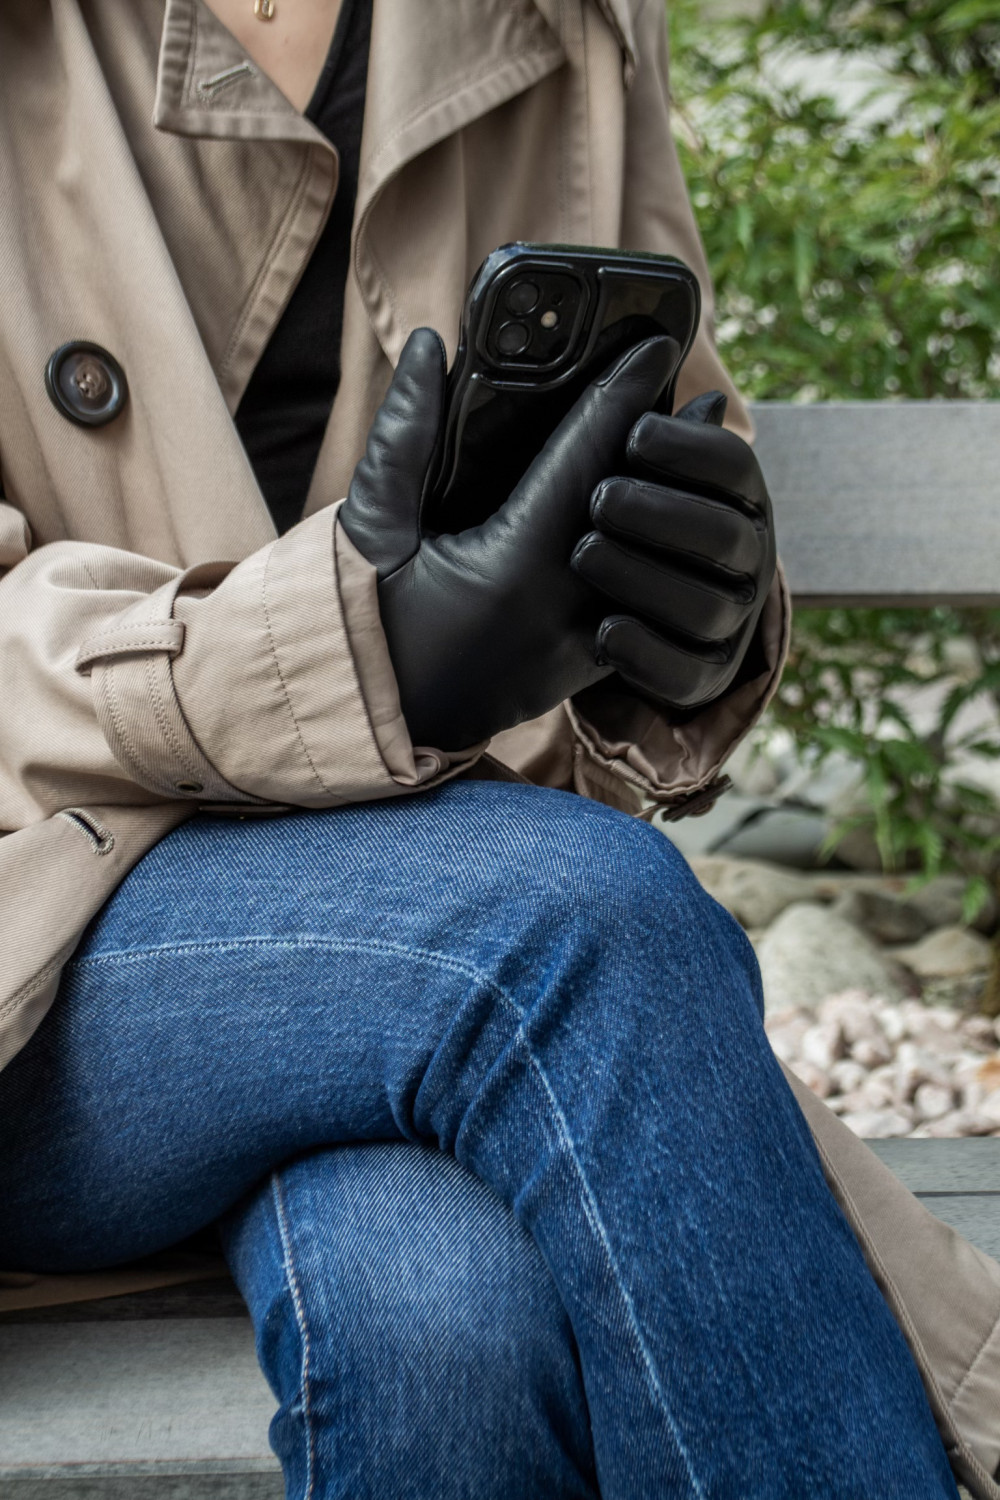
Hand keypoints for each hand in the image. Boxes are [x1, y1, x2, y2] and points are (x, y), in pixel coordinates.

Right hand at [339, 328, 680, 749]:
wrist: (361, 725)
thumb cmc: (356, 627)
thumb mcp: (370, 529)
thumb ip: (402, 438)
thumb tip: (426, 346)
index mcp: (512, 574)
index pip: (585, 465)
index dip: (621, 399)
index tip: (654, 347)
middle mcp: (559, 617)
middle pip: (635, 515)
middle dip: (667, 452)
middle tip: (703, 399)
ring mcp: (572, 652)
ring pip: (647, 567)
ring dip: (673, 510)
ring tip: (703, 460)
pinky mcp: (572, 674)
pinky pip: (632, 610)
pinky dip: (652, 564)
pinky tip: (667, 533)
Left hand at [570, 392, 776, 710]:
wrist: (566, 619)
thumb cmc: (599, 523)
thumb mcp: (610, 470)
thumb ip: (627, 415)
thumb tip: (654, 347)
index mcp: (733, 498)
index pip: (735, 466)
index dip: (690, 449)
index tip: (633, 434)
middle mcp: (746, 558)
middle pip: (728, 534)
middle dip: (662, 514)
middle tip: (599, 499)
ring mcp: (728, 621)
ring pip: (706, 606)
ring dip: (643, 577)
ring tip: (583, 554)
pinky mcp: (700, 677)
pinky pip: (686, 673)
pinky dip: (644, 653)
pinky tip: (601, 630)